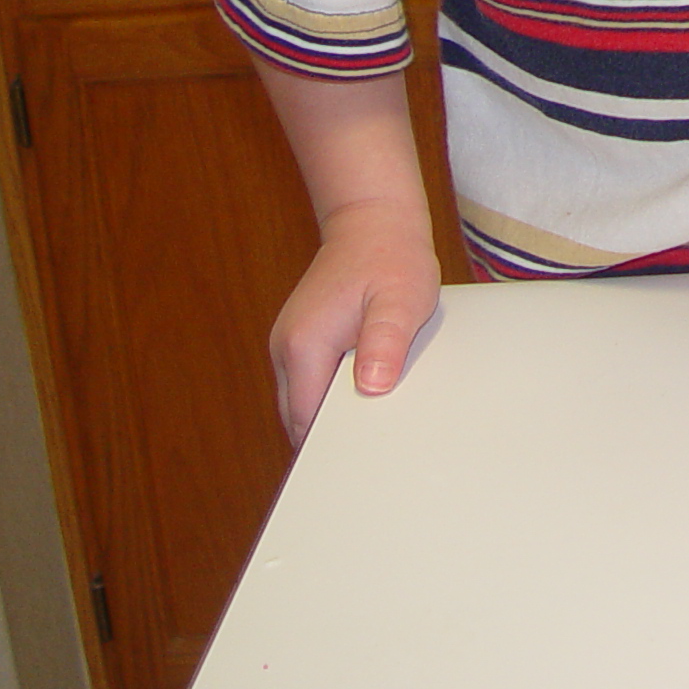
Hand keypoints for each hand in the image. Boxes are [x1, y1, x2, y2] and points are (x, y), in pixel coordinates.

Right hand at [269, 197, 440, 446]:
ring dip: (336, 417)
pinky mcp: (306, 341)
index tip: (362, 468)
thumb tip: (371, 387)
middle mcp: (287, 349)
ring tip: (376, 429)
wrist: (373, 220)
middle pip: (301, 419)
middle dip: (333, 440)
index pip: (306, 423)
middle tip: (375, 459)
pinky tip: (370, 396)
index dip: (332, 449)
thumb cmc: (390, 257)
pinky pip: (316, 383)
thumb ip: (384, 342)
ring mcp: (293, 345)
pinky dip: (338, 396)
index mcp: (303, 346)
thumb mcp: (400, 300)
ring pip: (307, 403)